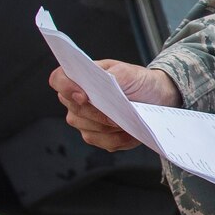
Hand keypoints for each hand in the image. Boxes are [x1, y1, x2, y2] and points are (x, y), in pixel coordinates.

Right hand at [48, 61, 180, 151]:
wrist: (155, 97)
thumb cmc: (138, 81)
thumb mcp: (130, 72)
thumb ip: (114, 76)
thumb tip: (104, 86)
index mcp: (81, 77)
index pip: (59, 80)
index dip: (66, 88)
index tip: (83, 96)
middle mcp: (77, 100)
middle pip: (74, 111)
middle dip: (98, 114)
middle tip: (119, 111)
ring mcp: (85, 120)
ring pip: (88, 130)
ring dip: (110, 127)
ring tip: (128, 120)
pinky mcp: (97, 136)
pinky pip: (102, 142)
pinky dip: (119, 139)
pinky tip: (131, 132)